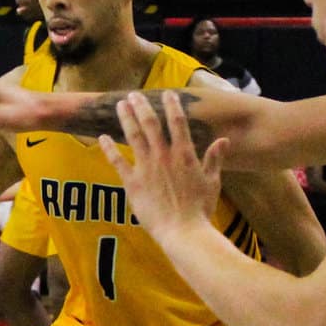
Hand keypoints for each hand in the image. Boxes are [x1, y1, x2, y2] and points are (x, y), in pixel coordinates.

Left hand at [97, 90, 223, 237]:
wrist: (183, 231)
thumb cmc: (200, 209)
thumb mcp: (213, 182)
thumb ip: (215, 159)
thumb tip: (224, 140)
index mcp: (184, 154)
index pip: (177, 122)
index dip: (172, 105)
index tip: (167, 94)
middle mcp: (163, 156)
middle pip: (150, 123)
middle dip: (141, 106)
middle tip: (134, 95)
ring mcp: (146, 168)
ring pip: (133, 136)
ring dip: (126, 119)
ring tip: (120, 105)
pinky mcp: (132, 183)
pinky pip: (117, 161)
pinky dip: (109, 148)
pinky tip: (101, 137)